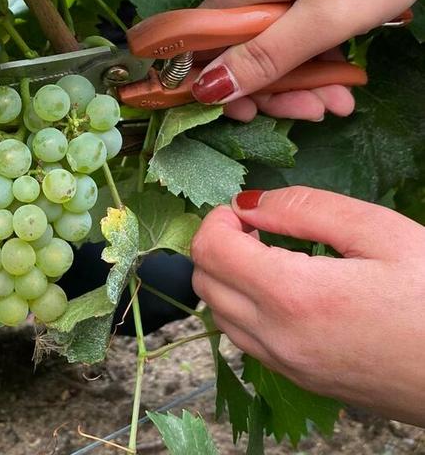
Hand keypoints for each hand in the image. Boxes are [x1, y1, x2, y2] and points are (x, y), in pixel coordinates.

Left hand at [190, 186, 424, 425]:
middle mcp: (277, 337)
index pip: (209, 250)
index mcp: (292, 296)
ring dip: (226, 277)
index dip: (217, 219)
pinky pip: (244, 339)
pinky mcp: (300, 380)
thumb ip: (305, 210)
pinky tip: (281, 291)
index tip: (244, 209)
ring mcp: (286, 365)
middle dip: (217, 245)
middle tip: (256, 229)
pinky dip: (243, 308)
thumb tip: (248, 203)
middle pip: (204, 282)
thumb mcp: (380, 233)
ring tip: (269, 255)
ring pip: (218, 314)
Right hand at [192, 0, 424, 121]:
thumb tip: (205, 90)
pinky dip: (312, 48)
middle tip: (319, 110)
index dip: (224, 88)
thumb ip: (265, 56)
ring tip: (340, 97)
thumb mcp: (326, 17)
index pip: (208, 49)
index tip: (253, 116)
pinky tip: (341, 70)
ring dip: (302, 75)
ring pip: (269, 37)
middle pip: (241, 46)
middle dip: (277, 87)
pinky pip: (289, 19)